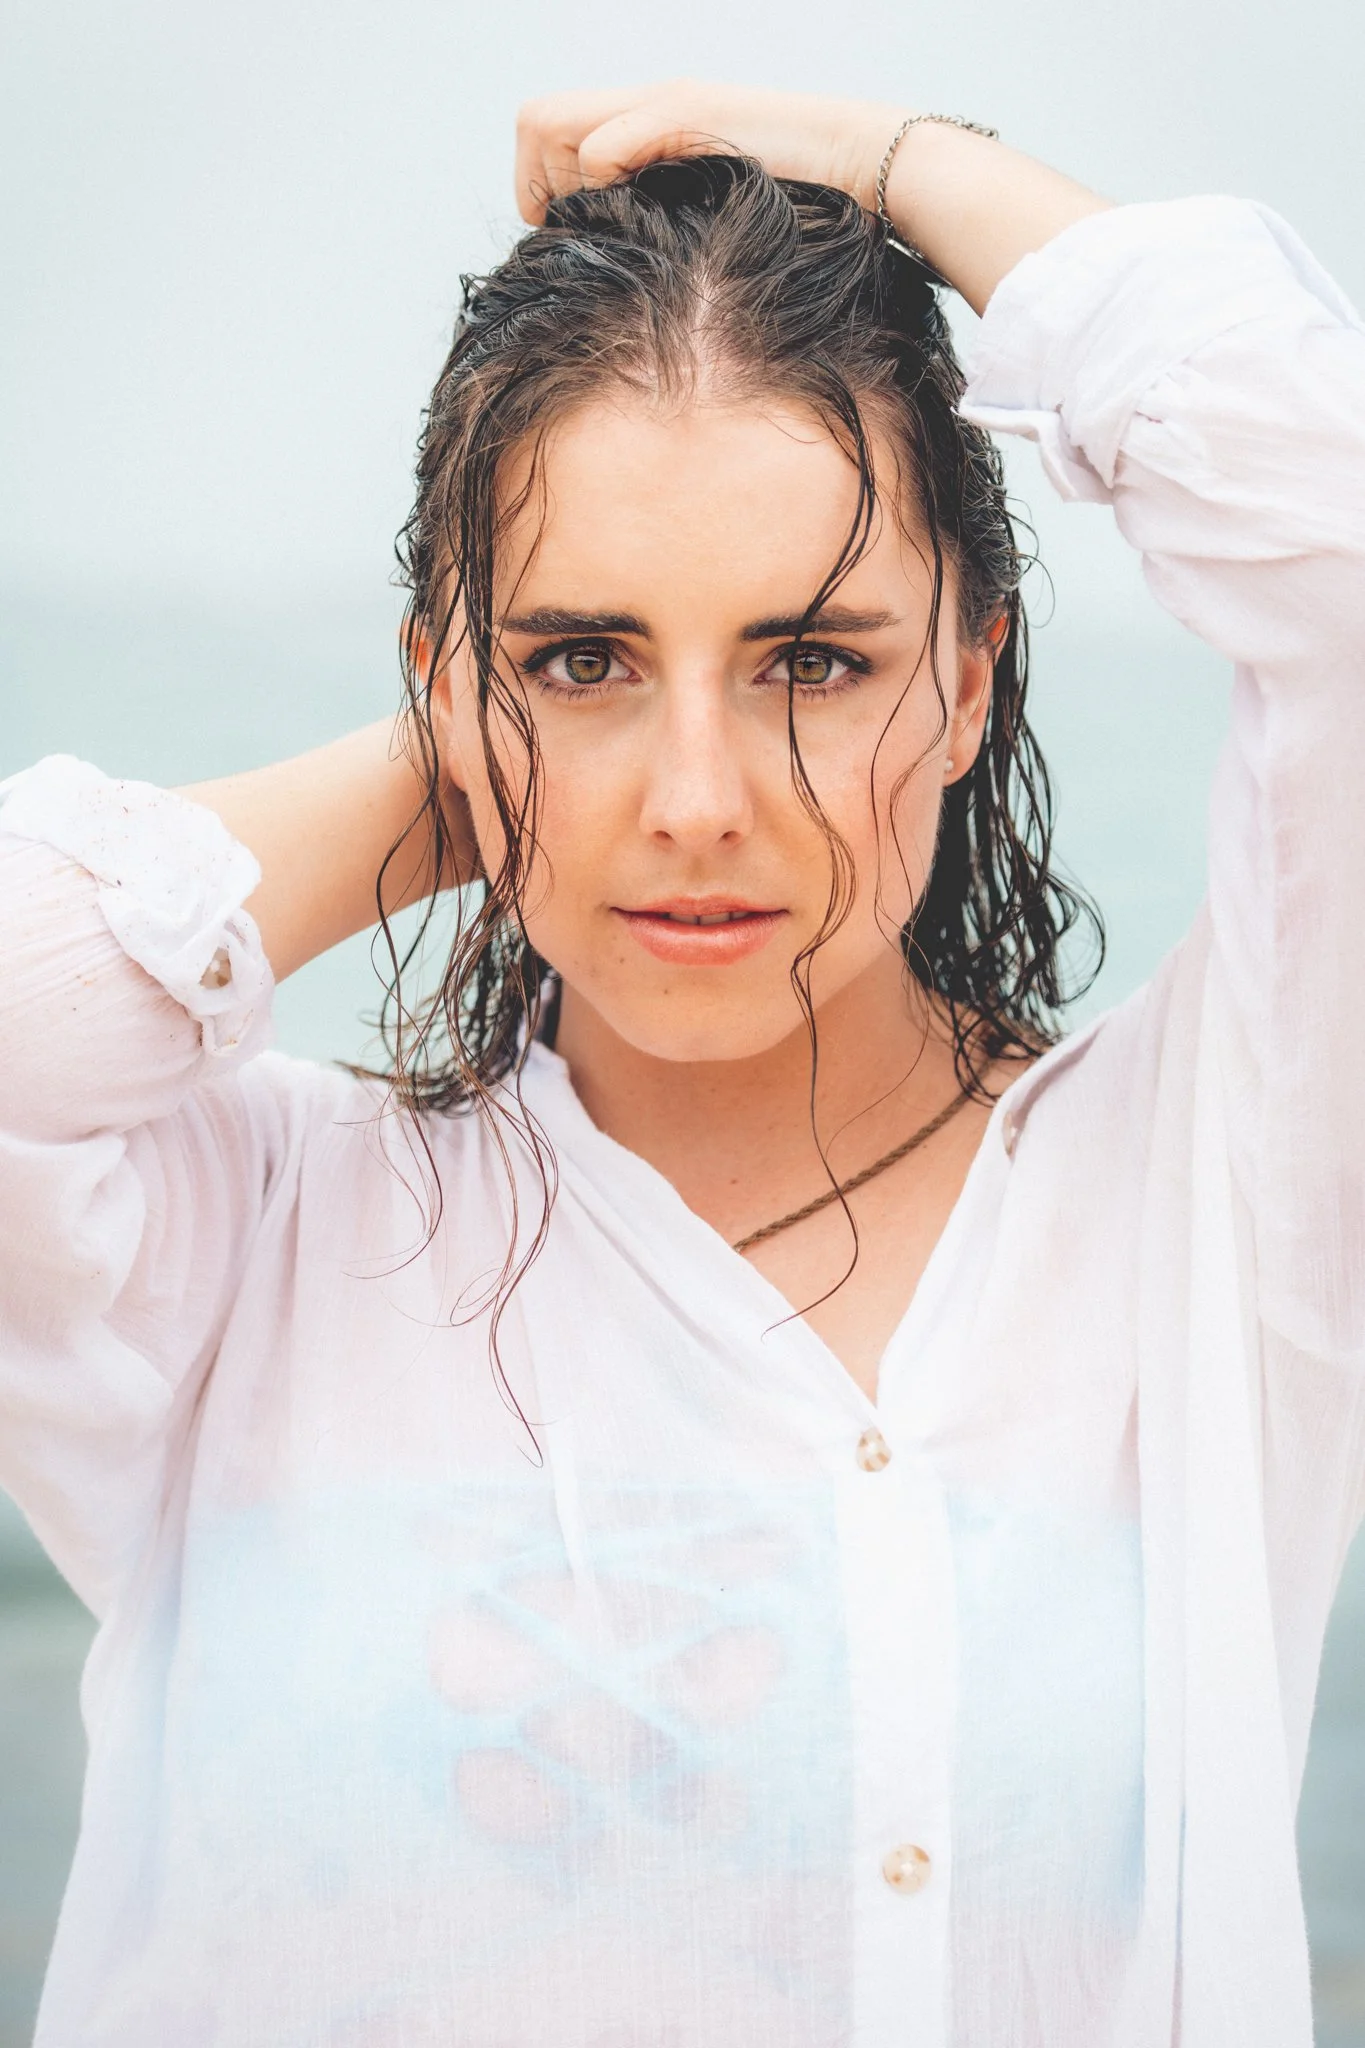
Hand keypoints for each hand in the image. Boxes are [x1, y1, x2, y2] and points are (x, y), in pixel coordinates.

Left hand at [513, 80, 1107, 314]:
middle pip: (536, 120)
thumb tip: (644, 288)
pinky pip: (604, 148)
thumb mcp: (728, 224)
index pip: (552, 128)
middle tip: (567, 234)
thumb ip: (683, 233)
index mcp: (653, 124)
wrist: (871, 167)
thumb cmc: (809, 212)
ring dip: (563, 183)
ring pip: (555, 126)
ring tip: (604, 229)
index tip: (566, 234)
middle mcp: (649, 104)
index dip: (541, 182)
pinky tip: (644, 222)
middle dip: (535, 183)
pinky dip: (603, 184)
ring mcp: (665, 105)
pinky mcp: (688, 117)